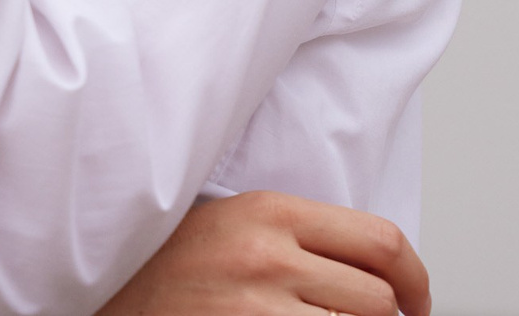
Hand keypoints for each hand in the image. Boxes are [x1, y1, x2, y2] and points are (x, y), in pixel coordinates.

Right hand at [97, 191, 428, 315]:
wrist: (101, 288)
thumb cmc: (166, 260)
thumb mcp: (237, 221)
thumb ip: (301, 234)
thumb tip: (376, 268)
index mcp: (272, 212)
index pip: (381, 242)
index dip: (417, 280)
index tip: (417, 301)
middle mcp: (267, 258)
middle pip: (376, 300)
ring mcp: (254, 308)